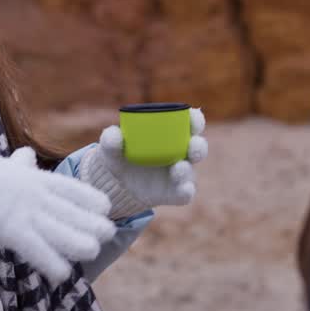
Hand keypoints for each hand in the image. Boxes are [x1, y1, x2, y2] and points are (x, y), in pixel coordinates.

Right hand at [0, 145, 115, 283]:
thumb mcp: (8, 164)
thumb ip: (22, 164)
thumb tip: (25, 154)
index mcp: (44, 182)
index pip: (85, 194)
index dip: (99, 205)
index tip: (103, 212)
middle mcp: (45, 201)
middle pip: (90, 221)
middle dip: (98, 234)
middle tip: (94, 241)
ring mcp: (32, 218)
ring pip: (78, 242)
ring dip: (82, 252)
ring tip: (78, 257)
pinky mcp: (16, 235)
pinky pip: (46, 257)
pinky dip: (57, 269)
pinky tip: (60, 274)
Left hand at [79, 108, 207, 219]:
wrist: (114, 183)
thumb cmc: (118, 155)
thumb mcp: (111, 146)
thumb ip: (111, 139)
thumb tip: (115, 134)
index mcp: (170, 135)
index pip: (190, 124)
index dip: (195, 120)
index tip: (192, 116)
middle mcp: (179, 153)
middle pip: (197, 148)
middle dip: (199, 146)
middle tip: (192, 145)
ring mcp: (178, 174)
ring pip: (191, 171)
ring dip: (187, 169)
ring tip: (178, 168)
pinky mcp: (174, 193)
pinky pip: (185, 194)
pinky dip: (186, 192)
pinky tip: (183, 189)